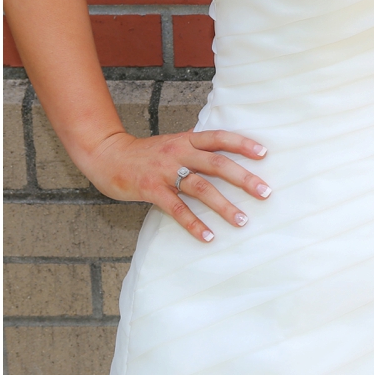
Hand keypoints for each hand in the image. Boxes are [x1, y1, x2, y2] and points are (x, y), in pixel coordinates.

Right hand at [83, 128, 271, 242]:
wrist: (108, 156)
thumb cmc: (146, 153)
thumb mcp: (173, 142)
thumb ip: (195, 145)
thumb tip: (223, 149)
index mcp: (187, 139)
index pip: (220, 137)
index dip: (242, 143)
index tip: (264, 154)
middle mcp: (179, 152)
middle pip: (217, 164)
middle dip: (243, 178)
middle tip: (265, 192)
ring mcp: (165, 171)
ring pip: (200, 188)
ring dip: (223, 205)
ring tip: (242, 220)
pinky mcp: (151, 190)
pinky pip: (177, 209)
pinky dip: (194, 224)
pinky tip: (208, 236)